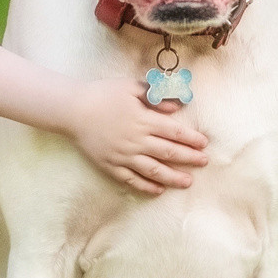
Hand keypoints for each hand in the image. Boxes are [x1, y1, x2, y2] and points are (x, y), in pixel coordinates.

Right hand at [71, 79, 209, 194]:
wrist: (72, 110)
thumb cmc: (102, 94)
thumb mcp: (130, 87)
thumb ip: (155, 95)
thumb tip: (177, 106)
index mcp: (143, 120)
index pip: (174, 132)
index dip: (192, 139)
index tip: (204, 144)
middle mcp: (136, 140)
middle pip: (169, 152)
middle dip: (189, 158)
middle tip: (204, 162)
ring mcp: (123, 156)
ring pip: (154, 170)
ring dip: (173, 177)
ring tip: (187, 182)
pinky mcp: (110, 166)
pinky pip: (132, 180)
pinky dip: (146, 186)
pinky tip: (159, 190)